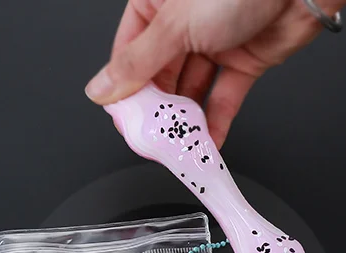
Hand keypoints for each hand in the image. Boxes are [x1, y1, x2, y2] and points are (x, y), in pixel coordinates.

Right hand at [85, 0, 345, 146]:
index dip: (125, 90)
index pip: (129, 53)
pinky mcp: (245, 59)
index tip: (125, 121)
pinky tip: (206, 141)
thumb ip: (137, 64)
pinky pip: (223, 97)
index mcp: (155, 2)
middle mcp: (183, 22)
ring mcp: (215, 41)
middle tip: (151, 137)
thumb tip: (100, 89)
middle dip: (157, 109)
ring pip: (191, 89)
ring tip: (178, 144)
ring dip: (185, 119)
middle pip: (159, 76)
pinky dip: (216, 121)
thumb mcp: (174, 24)